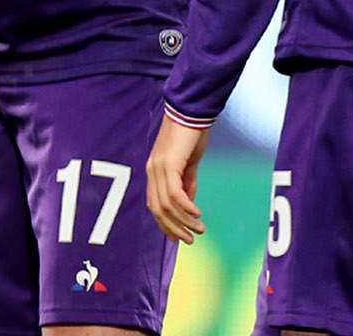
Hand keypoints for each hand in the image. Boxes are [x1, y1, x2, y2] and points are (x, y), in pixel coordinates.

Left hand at [145, 114, 210, 242]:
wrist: (191, 112)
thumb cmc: (191, 136)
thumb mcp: (188, 164)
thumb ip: (187, 183)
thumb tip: (188, 204)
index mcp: (154, 172)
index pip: (154, 204)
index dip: (164, 224)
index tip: (178, 239)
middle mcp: (152, 171)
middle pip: (157, 209)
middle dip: (174, 228)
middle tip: (190, 240)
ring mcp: (158, 167)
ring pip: (167, 204)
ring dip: (184, 221)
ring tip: (200, 229)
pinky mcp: (169, 163)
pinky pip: (174, 193)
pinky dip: (186, 207)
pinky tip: (197, 214)